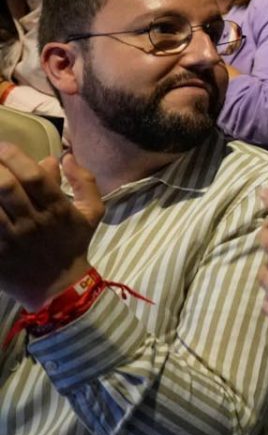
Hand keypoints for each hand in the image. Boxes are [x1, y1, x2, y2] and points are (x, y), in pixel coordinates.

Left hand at [0, 146, 104, 308]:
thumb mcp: (92, 213)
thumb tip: (63, 156)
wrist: (59, 288)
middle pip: (7, 188)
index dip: (14, 157)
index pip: (34, 177)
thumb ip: (84, 182)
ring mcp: (12, 240)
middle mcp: (34, 223)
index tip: (3, 146)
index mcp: (58, 210)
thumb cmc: (73, 244)